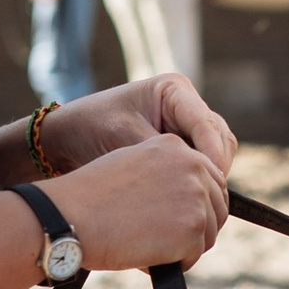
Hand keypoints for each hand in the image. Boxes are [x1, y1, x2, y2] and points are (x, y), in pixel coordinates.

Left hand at [37, 75, 237, 178]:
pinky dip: (199, 179)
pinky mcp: (181, 144)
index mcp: (174, 89)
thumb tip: (193, 177)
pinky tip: (187, 198)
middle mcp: (186, 104)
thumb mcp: (125, 138)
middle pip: (219, 137)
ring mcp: (185, 124)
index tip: (211, 180)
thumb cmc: (91, 128)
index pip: (206, 123)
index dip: (212, 154)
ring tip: (196, 200)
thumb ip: (161, 153)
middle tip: (206, 197)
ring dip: (210, 175)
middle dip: (215, 166)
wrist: (68, 136)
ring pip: (216, 151)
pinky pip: (202, 162)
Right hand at [40, 133, 229, 275]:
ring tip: (144, 245)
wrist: (70, 216)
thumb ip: (164, 176)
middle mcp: (192, 165)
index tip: (181, 220)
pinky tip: (143, 256)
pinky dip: (171, 265)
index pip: (211, 178)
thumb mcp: (131, 167)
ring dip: (180, 248)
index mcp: (176, 147)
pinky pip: (193, 257)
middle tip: (164, 241)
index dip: (197, 205)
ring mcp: (196, 195)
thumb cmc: (89, 199)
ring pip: (206, 235)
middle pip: (217, 208)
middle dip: (194, 229)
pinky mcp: (193, 227)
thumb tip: (186, 201)